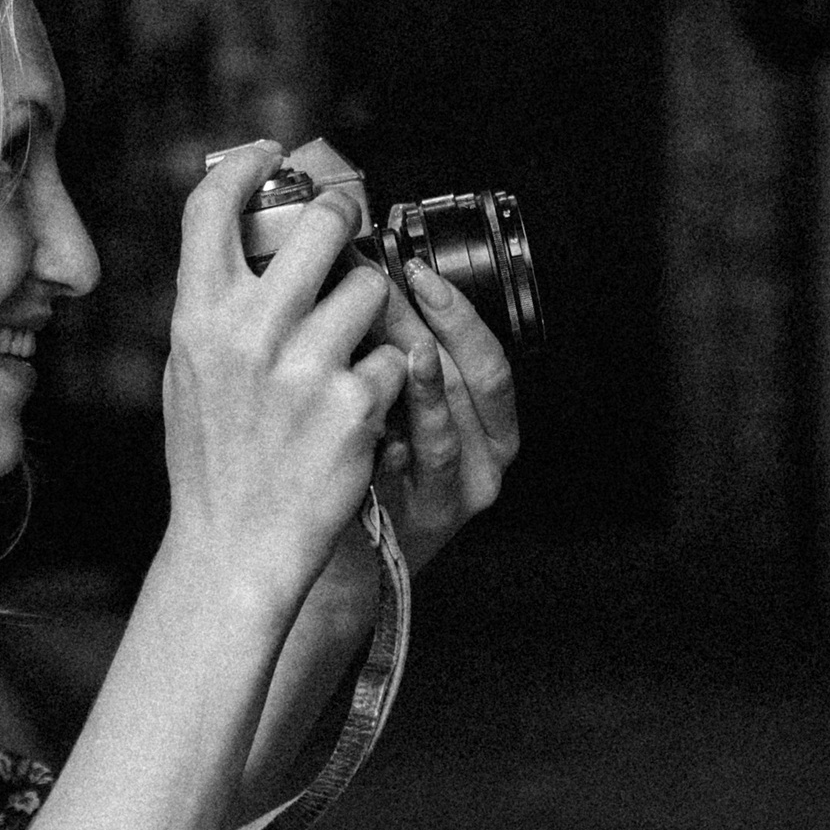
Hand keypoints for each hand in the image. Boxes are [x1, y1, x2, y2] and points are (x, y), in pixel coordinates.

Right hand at [161, 140, 409, 610]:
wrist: (236, 544)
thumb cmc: (212, 458)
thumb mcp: (189, 370)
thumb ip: (214, 305)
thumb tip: (245, 235)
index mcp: (197, 317)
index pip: (212, 207)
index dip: (247, 164)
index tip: (273, 155)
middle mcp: (249, 332)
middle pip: (322, 223)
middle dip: (345, 216)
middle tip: (350, 223)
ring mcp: (306, 366)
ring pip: (373, 288)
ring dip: (373, 309)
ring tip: (350, 346)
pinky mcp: (356, 403)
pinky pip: (395, 357)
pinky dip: (386, 379)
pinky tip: (360, 409)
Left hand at [368, 253, 519, 573]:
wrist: (338, 558)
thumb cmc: (364, 472)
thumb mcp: (394, 407)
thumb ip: (394, 353)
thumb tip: (367, 276)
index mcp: (492, 425)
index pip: (487, 358)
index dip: (456, 311)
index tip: (416, 271)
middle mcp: (487, 458)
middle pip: (466, 380)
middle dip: (421, 327)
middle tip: (379, 287)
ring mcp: (458, 490)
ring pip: (446, 422)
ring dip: (414, 373)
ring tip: (386, 338)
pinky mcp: (427, 516)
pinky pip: (415, 464)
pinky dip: (393, 432)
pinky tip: (368, 408)